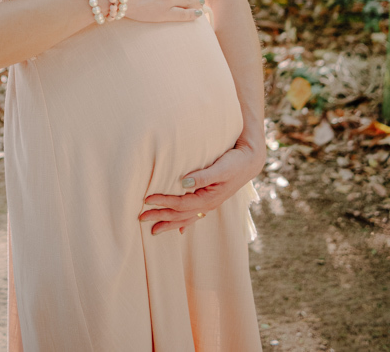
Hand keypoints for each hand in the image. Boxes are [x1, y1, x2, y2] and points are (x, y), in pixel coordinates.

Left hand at [138, 136, 265, 235]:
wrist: (250, 161)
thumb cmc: (235, 162)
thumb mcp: (220, 167)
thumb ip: (203, 176)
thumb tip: (183, 181)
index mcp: (208, 198)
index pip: (180, 204)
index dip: (163, 202)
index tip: (146, 200)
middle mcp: (208, 205)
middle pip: (180, 215)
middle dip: (160, 217)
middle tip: (140, 218)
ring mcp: (209, 204)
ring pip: (185, 218)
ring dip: (169, 223)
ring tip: (153, 230)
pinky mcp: (211, 199)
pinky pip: (194, 215)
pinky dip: (184, 223)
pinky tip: (179, 230)